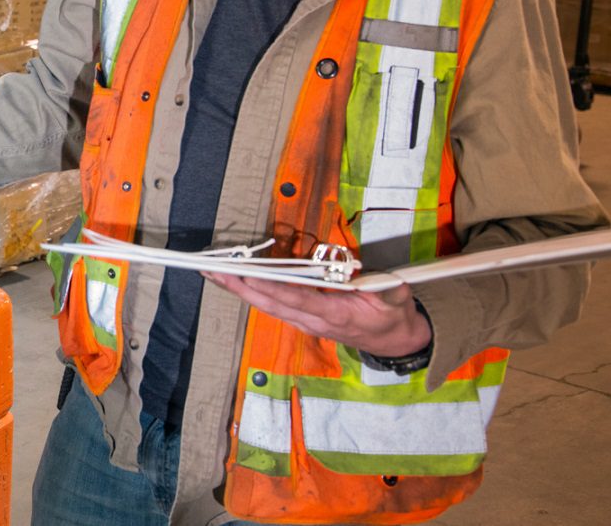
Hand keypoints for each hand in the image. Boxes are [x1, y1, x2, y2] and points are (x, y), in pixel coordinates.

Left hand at [202, 273, 431, 357]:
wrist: (393, 341)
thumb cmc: (393, 316)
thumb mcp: (397, 299)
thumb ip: (385, 288)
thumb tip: (371, 276)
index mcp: (335, 314)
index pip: (298, 299)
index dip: (272, 287)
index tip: (249, 275)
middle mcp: (314, 321)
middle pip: (271, 303)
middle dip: (241, 286)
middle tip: (214, 270)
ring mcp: (306, 322)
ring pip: (267, 305)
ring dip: (239, 289)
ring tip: (214, 273)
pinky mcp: (303, 319)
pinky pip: (273, 305)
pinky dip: (252, 292)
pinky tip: (236, 282)